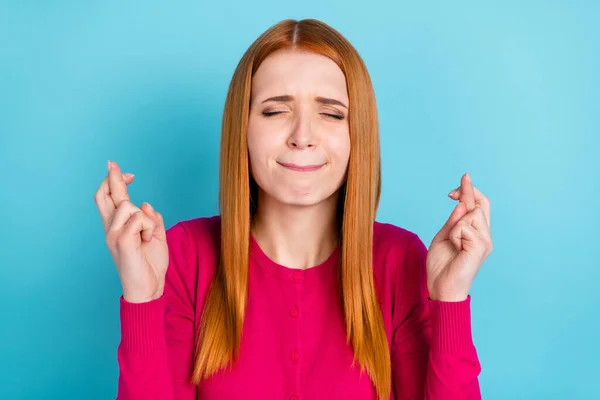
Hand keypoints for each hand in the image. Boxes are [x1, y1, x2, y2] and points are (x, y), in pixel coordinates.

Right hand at [94, 160, 167, 302]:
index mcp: (118, 227)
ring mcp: (114, 235)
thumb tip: (146, 204)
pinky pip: (139, 219)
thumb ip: (152, 219)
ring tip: (147, 237)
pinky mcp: (121, 242)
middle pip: (105, 195)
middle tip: (113, 163)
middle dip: (112, 177)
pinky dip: (149, 228)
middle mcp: (111, 229)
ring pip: (131, 206)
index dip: (114, 182)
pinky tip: (147, 241)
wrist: (149, 289)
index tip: (127, 172)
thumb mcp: (156, 237)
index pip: (109, 199)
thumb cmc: (150, 264)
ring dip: (147, 219)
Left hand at [426, 173, 492, 301]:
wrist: (441, 287)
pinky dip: (454, 234)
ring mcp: (485, 241)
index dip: (469, 190)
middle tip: (451, 194)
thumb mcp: (444, 236)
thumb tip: (461, 203)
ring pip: (471, 213)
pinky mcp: (480, 247)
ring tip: (453, 243)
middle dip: (467, 192)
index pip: (479, 205)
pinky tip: (455, 248)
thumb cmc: (442, 265)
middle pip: (481, 203)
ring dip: (455, 224)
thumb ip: (453, 221)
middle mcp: (484, 236)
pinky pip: (464, 226)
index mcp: (476, 233)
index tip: (459, 182)